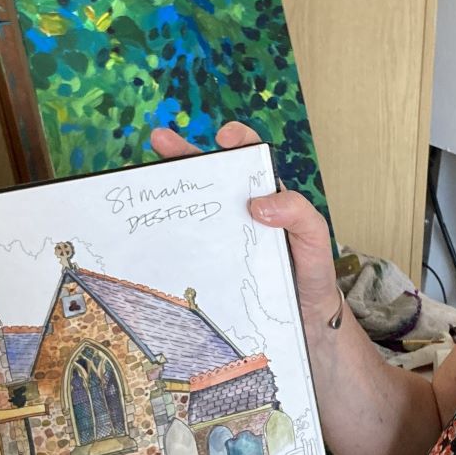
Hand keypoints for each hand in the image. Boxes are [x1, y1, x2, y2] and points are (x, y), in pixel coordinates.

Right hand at [151, 122, 340, 326]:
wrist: (304, 316)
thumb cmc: (311, 268)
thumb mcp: (314, 235)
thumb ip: (298, 213)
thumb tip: (258, 204)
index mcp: (265, 195)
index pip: (250, 159)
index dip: (238, 141)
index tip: (225, 138)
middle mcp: (239, 211)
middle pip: (209, 175)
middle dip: (183, 153)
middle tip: (161, 140)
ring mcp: (222, 236)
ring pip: (192, 206)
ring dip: (166, 188)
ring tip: (141, 175)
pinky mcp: (211, 262)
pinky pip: (187, 245)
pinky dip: (165, 234)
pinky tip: (146, 229)